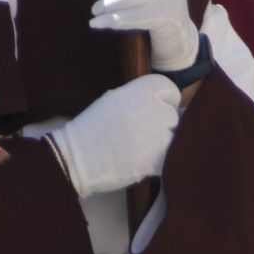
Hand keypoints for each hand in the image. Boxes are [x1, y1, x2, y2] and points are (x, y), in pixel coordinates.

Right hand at [46, 74, 181, 197]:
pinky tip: (138, 162)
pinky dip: (158, 164)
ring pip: (174, 139)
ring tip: (137, 150)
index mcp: (141, 89)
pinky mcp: (157, 158)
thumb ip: (144, 99)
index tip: (147, 114)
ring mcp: (156, 133)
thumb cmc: (93, 129)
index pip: (171, 91)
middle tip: (137, 136)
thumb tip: (178, 108)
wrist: (74, 157)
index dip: (162, 104)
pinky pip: (170, 159)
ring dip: (161, 146)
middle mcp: (151, 107)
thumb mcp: (116, 100)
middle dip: (161, 126)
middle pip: (173, 117)